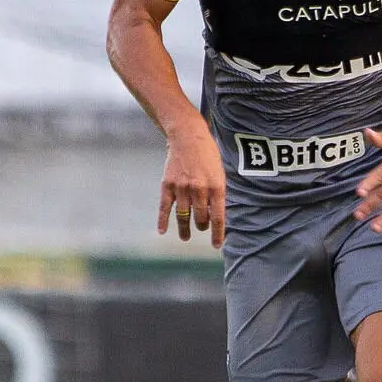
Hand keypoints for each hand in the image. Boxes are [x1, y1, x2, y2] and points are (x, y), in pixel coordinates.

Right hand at [158, 123, 227, 247]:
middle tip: (201, 227)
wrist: (188, 136)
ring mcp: (182, 188)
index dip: (218, 234)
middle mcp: (199, 189)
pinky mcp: (168, 185)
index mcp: (216, 187)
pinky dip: (163, 220)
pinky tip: (162, 231)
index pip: (218, 217)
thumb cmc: (207, 155)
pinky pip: (165, 207)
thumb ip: (217, 194)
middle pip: (200, 218)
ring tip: (186, 237)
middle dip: (202, 226)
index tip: (217, 245)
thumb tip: (213, 216)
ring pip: (184, 216)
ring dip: (185, 229)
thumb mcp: (219, 173)